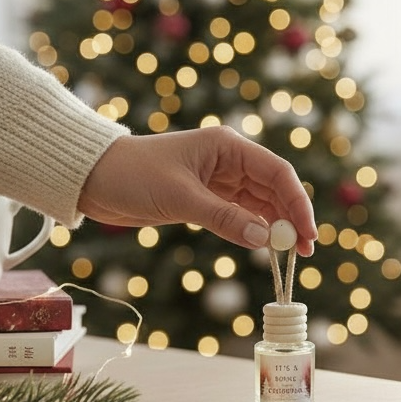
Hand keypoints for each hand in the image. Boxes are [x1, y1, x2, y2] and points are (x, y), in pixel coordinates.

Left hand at [77, 128, 317, 255]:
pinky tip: (264, 247)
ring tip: (289, 255)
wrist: (93, 178)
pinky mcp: (205, 198)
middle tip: (304, 252)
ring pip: (259, 204)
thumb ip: (223, 218)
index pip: (277, 173)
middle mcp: (229, 160)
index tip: (308, 233)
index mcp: (227, 146)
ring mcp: (218, 180)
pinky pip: (240, 214)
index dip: (297, 203)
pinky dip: (253, 230)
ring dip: (275, 227)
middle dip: (291, 218)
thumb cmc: (133, 175)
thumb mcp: (180, 198)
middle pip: (274, 189)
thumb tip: (263, 240)